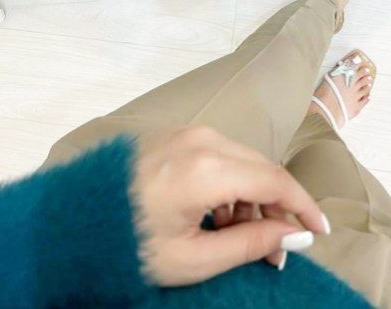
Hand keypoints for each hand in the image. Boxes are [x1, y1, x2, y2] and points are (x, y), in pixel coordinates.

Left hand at [132, 126, 329, 285]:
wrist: (71, 220)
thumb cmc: (126, 243)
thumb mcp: (191, 258)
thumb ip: (250, 243)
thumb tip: (291, 235)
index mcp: (208, 168)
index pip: (276, 182)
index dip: (303, 207)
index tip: (319, 232)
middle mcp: (204, 139)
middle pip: (263, 168)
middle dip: (278, 206)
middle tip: (280, 246)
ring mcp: (188, 132)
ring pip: (244, 160)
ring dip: (253, 195)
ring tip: (242, 235)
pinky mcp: (178, 135)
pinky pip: (221, 154)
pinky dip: (231, 183)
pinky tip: (218, 214)